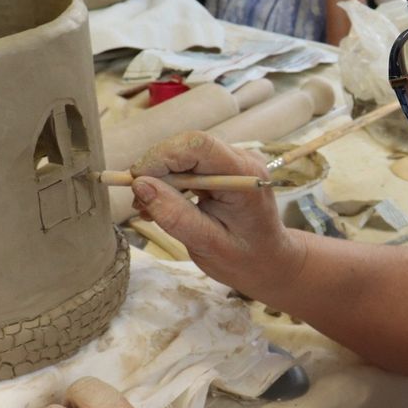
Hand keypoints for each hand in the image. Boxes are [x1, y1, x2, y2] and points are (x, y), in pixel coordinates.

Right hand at [128, 131, 306, 298]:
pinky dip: (169, 182)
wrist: (270, 261)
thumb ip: (175, 216)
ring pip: (183, 155)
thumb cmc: (245, 259)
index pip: (198, 145)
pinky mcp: (222, 168)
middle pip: (187, 146)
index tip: (137, 182)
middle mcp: (241, 160)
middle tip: (139, 204)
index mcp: (244, 176)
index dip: (162, 156)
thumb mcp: (207, 245)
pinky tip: (161, 205)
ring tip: (148, 210)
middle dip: (156, 169)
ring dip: (159, 178)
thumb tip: (141, 186)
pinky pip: (188, 166)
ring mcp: (233, 161)